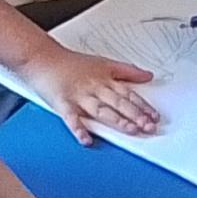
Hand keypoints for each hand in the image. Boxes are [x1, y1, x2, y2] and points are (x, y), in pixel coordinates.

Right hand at [27, 45, 159, 143]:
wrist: (42, 57)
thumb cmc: (71, 63)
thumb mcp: (103, 62)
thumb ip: (127, 71)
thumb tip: (148, 76)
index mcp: (104, 80)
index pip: (128, 94)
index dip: (143, 106)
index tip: (154, 116)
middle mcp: (94, 88)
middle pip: (118, 103)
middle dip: (135, 115)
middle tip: (149, 126)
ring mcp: (78, 96)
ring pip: (101, 110)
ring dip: (116, 120)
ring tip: (130, 130)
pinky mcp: (62, 104)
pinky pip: (71, 118)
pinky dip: (78, 129)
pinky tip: (86, 139)